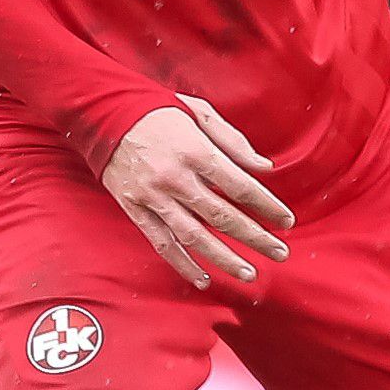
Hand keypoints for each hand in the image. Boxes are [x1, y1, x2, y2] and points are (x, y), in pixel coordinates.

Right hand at [101, 94, 295, 287]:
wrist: (103, 113)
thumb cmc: (158, 111)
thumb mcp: (199, 112)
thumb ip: (233, 141)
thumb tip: (264, 167)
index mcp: (195, 150)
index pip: (240, 185)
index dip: (266, 206)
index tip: (286, 221)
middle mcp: (176, 178)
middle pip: (223, 216)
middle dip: (255, 238)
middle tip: (280, 253)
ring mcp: (153, 197)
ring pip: (194, 237)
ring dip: (224, 258)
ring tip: (249, 273)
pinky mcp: (135, 209)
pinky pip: (162, 243)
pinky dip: (183, 264)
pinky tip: (202, 278)